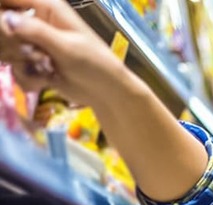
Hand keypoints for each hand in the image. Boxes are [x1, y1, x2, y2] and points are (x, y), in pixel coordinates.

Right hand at [0, 0, 126, 105]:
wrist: (106, 92)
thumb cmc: (94, 63)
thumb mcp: (66, 46)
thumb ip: (36, 31)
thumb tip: (8, 18)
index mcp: (47, 6)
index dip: (2, 13)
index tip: (10, 33)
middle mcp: (36, 21)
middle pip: (3, 24)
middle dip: (12, 43)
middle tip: (30, 53)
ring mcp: (33, 43)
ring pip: (6, 49)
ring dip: (21, 62)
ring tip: (45, 67)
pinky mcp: (33, 63)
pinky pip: (15, 68)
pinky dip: (29, 77)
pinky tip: (46, 80)